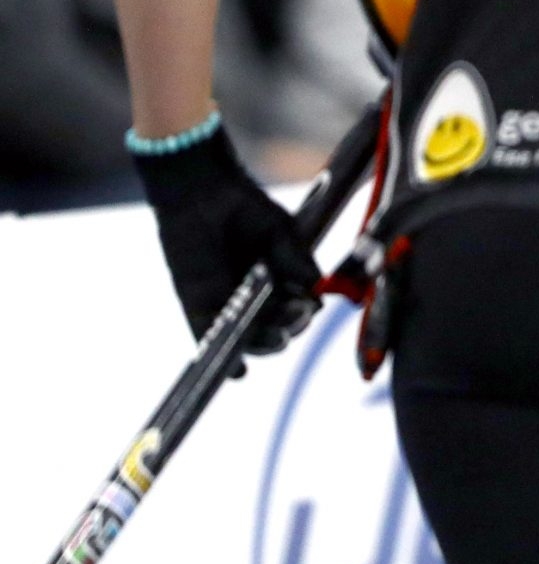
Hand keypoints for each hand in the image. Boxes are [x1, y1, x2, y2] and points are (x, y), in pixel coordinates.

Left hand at [133, 127, 322, 362]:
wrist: (201, 191)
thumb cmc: (242, 204)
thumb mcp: (278, 232)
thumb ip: (295, 261)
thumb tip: (316, 293)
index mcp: (277, 277)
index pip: (293, 308)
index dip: (301, 315)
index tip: (306, 312)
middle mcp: (252, 293)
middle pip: (273, 326)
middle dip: (284, 330)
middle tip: (290, 326)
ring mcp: (224, 300)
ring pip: (246, 335)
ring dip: (261, 344)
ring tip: (273, 342)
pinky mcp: (196, 303)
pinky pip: (207, 334)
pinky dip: (221, 355)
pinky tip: (237, 372)